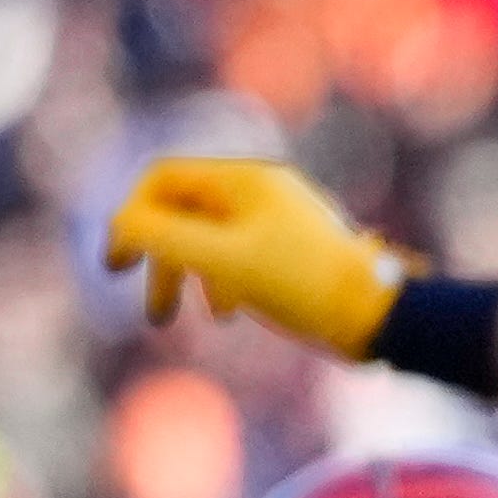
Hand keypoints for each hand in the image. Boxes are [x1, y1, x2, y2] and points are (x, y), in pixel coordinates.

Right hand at [105, 156, 412, 357]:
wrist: (380, 315)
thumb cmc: (304, 285)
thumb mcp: (222, 260)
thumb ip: (164, 237)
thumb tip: (120, 222)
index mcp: (243, 179)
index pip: (162, 179)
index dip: (131, 218)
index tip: (117, 266)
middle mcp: (261, 190)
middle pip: (185, 211)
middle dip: (163, 259)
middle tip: (156, 311)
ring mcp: (279, 218)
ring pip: (212, 238)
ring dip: (194, 276)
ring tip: (208, 319)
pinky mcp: (294, 249)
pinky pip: (240, 255)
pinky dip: (225, 281)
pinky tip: (232, 313)